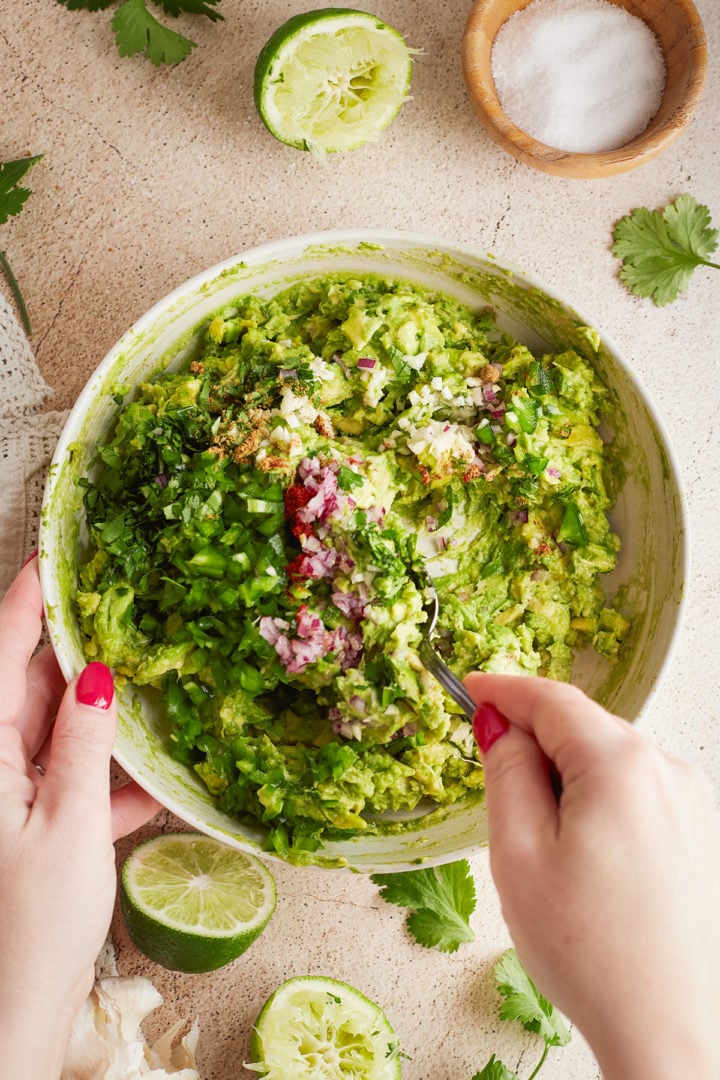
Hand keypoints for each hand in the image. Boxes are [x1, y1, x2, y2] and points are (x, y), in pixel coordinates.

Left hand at [0, 555, 161, 1079]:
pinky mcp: (43, 822)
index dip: (29, 598)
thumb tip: (97, 673)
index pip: (3, 651)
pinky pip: (80, 777)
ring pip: (66, 729)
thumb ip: (82, 742)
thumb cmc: (31, 923)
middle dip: (88, 654)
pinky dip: (116, 776)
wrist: (17, 1012)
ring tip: (161, 688)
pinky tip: (159, 777)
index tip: (56, 551)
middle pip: (38, 685)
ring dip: (110, 719)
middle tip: (137, 616)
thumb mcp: (69, 823)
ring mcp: (20, 792)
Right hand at [465, 672, 719, 1079]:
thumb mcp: (519, 853)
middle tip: (494, 778)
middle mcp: (667, 770)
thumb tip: (500, 724)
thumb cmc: (587, 949)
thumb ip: (506, 772)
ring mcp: (691, 801)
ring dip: (569, 773)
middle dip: (536, 739)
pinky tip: (584, 851)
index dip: (503, 689)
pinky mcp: (699, 831)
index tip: (469, 689)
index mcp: (621, 765)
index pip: (553, 699)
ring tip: (543, 839)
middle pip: (584, 726)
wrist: (665, 1027)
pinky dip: (601, 797)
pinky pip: (637, 789)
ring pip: (611, 759)